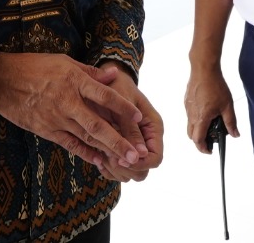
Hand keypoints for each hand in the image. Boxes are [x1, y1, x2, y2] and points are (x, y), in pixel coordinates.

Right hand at [0, 53, 146, 171]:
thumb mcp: (64, 62)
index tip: (138, 117)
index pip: (104, 95)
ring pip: (86, 137)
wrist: (2, 81)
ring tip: (123, 161)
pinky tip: (98, 159)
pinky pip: (69, 144)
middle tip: (135, 155)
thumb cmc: (34, 66)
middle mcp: (67, 101)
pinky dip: (85, 152)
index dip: (122, 106)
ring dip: (106, 150)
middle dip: (118, 141)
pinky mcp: (47, 130)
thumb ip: (90, 72)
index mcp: (73, 81)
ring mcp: (56, 118)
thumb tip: (114, 75)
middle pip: (97, 124)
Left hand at [94, 65, 163, 181]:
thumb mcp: (124, 104)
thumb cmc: (117, 87)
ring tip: (101, 157)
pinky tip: (98, 158)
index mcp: (154, 129)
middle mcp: (147, 140)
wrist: (108, 79)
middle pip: (144, 170)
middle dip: (127, 169)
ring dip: (116, 171)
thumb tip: (140, 155)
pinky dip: (109, 169)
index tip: (121, 158)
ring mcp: (135, 145)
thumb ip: (131, 130)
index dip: (140, 163)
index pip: (155, 158)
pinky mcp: (123, 148)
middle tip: (108, 157)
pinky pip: (119, 170)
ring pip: (131, 174)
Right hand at [183, 63, 240, 153]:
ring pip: (189, 124)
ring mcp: (187, 107)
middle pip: (191, 135)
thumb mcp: (227, 105)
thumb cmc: (215, 84)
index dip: (203, 148)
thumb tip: (235, 134)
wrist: (204, 68)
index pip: (198, 140)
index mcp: (201, 118)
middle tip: (210, 140)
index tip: (209, 150)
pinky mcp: (186, 100)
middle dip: (199, 140)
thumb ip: (231, 122)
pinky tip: (206, 110)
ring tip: (210, 124)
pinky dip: (196, 118)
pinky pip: (189, 114)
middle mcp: (191, 114)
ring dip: (198, 128)